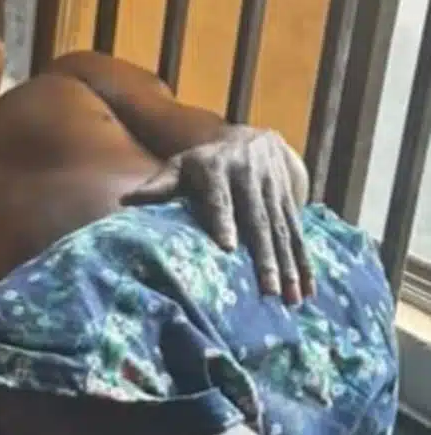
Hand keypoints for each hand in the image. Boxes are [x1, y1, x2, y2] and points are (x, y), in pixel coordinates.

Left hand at [121, 127, 314, 303]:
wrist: (254, 136)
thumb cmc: (205, 162)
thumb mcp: (181, 165)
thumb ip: (159, 186)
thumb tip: (126, 202)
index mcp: (217, 169)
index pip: (220, 198)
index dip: (224, 221)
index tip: (227, 248)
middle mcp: (249, 177)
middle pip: (258, 220)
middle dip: (265, 257)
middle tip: (268, 290)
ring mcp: (274, 188)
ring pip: (282, 230)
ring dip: (289, 266)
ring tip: (291, 298)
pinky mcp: (290, 200)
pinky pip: (298, 233)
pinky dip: (304, 262)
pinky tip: (307, 288)